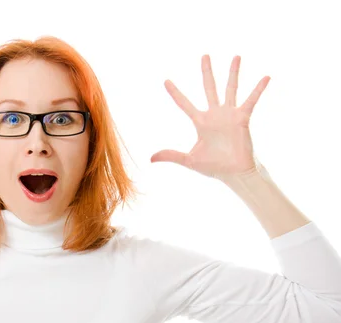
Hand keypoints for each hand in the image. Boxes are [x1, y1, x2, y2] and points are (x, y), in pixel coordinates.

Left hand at [151, 55, 270, 179]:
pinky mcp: (242, 118)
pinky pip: (251, 101)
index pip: (184, 104)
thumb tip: (150, 158)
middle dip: (206, 72)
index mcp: (200, 122)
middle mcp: (214, 115)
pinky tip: (266, 77)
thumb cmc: (214, 167)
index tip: (165, 80)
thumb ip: (170, 155)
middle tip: (204, 55)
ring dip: (233, 72)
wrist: (234, 173)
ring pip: (230, 88)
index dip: (175, 93)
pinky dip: (258, 89)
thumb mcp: (189, 160)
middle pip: (208, 87)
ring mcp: (229, 115)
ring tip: (236, 56)